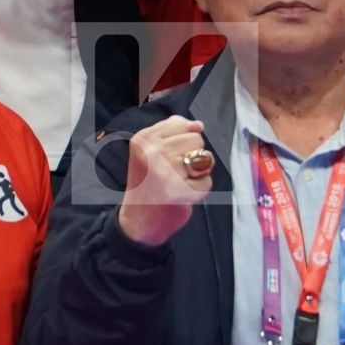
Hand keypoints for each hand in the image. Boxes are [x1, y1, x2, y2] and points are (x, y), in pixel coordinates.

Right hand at [116, 115, 214, 246]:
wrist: (138, 221)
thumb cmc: (148, 183)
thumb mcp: (150, 150)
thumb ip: (172, 132)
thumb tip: (199, 125)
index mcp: (144, 138)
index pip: (181, 124)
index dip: (182, 141)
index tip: (168, 157)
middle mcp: (152, 150)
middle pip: (196, 138)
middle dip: (192, 155)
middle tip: (175, 172)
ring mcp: (164, 170)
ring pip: (204, 157)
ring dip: (198, 171)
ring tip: (179, 181)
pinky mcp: (176, 190)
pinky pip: (206, 181)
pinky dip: (201, 189)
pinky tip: (184, 194)